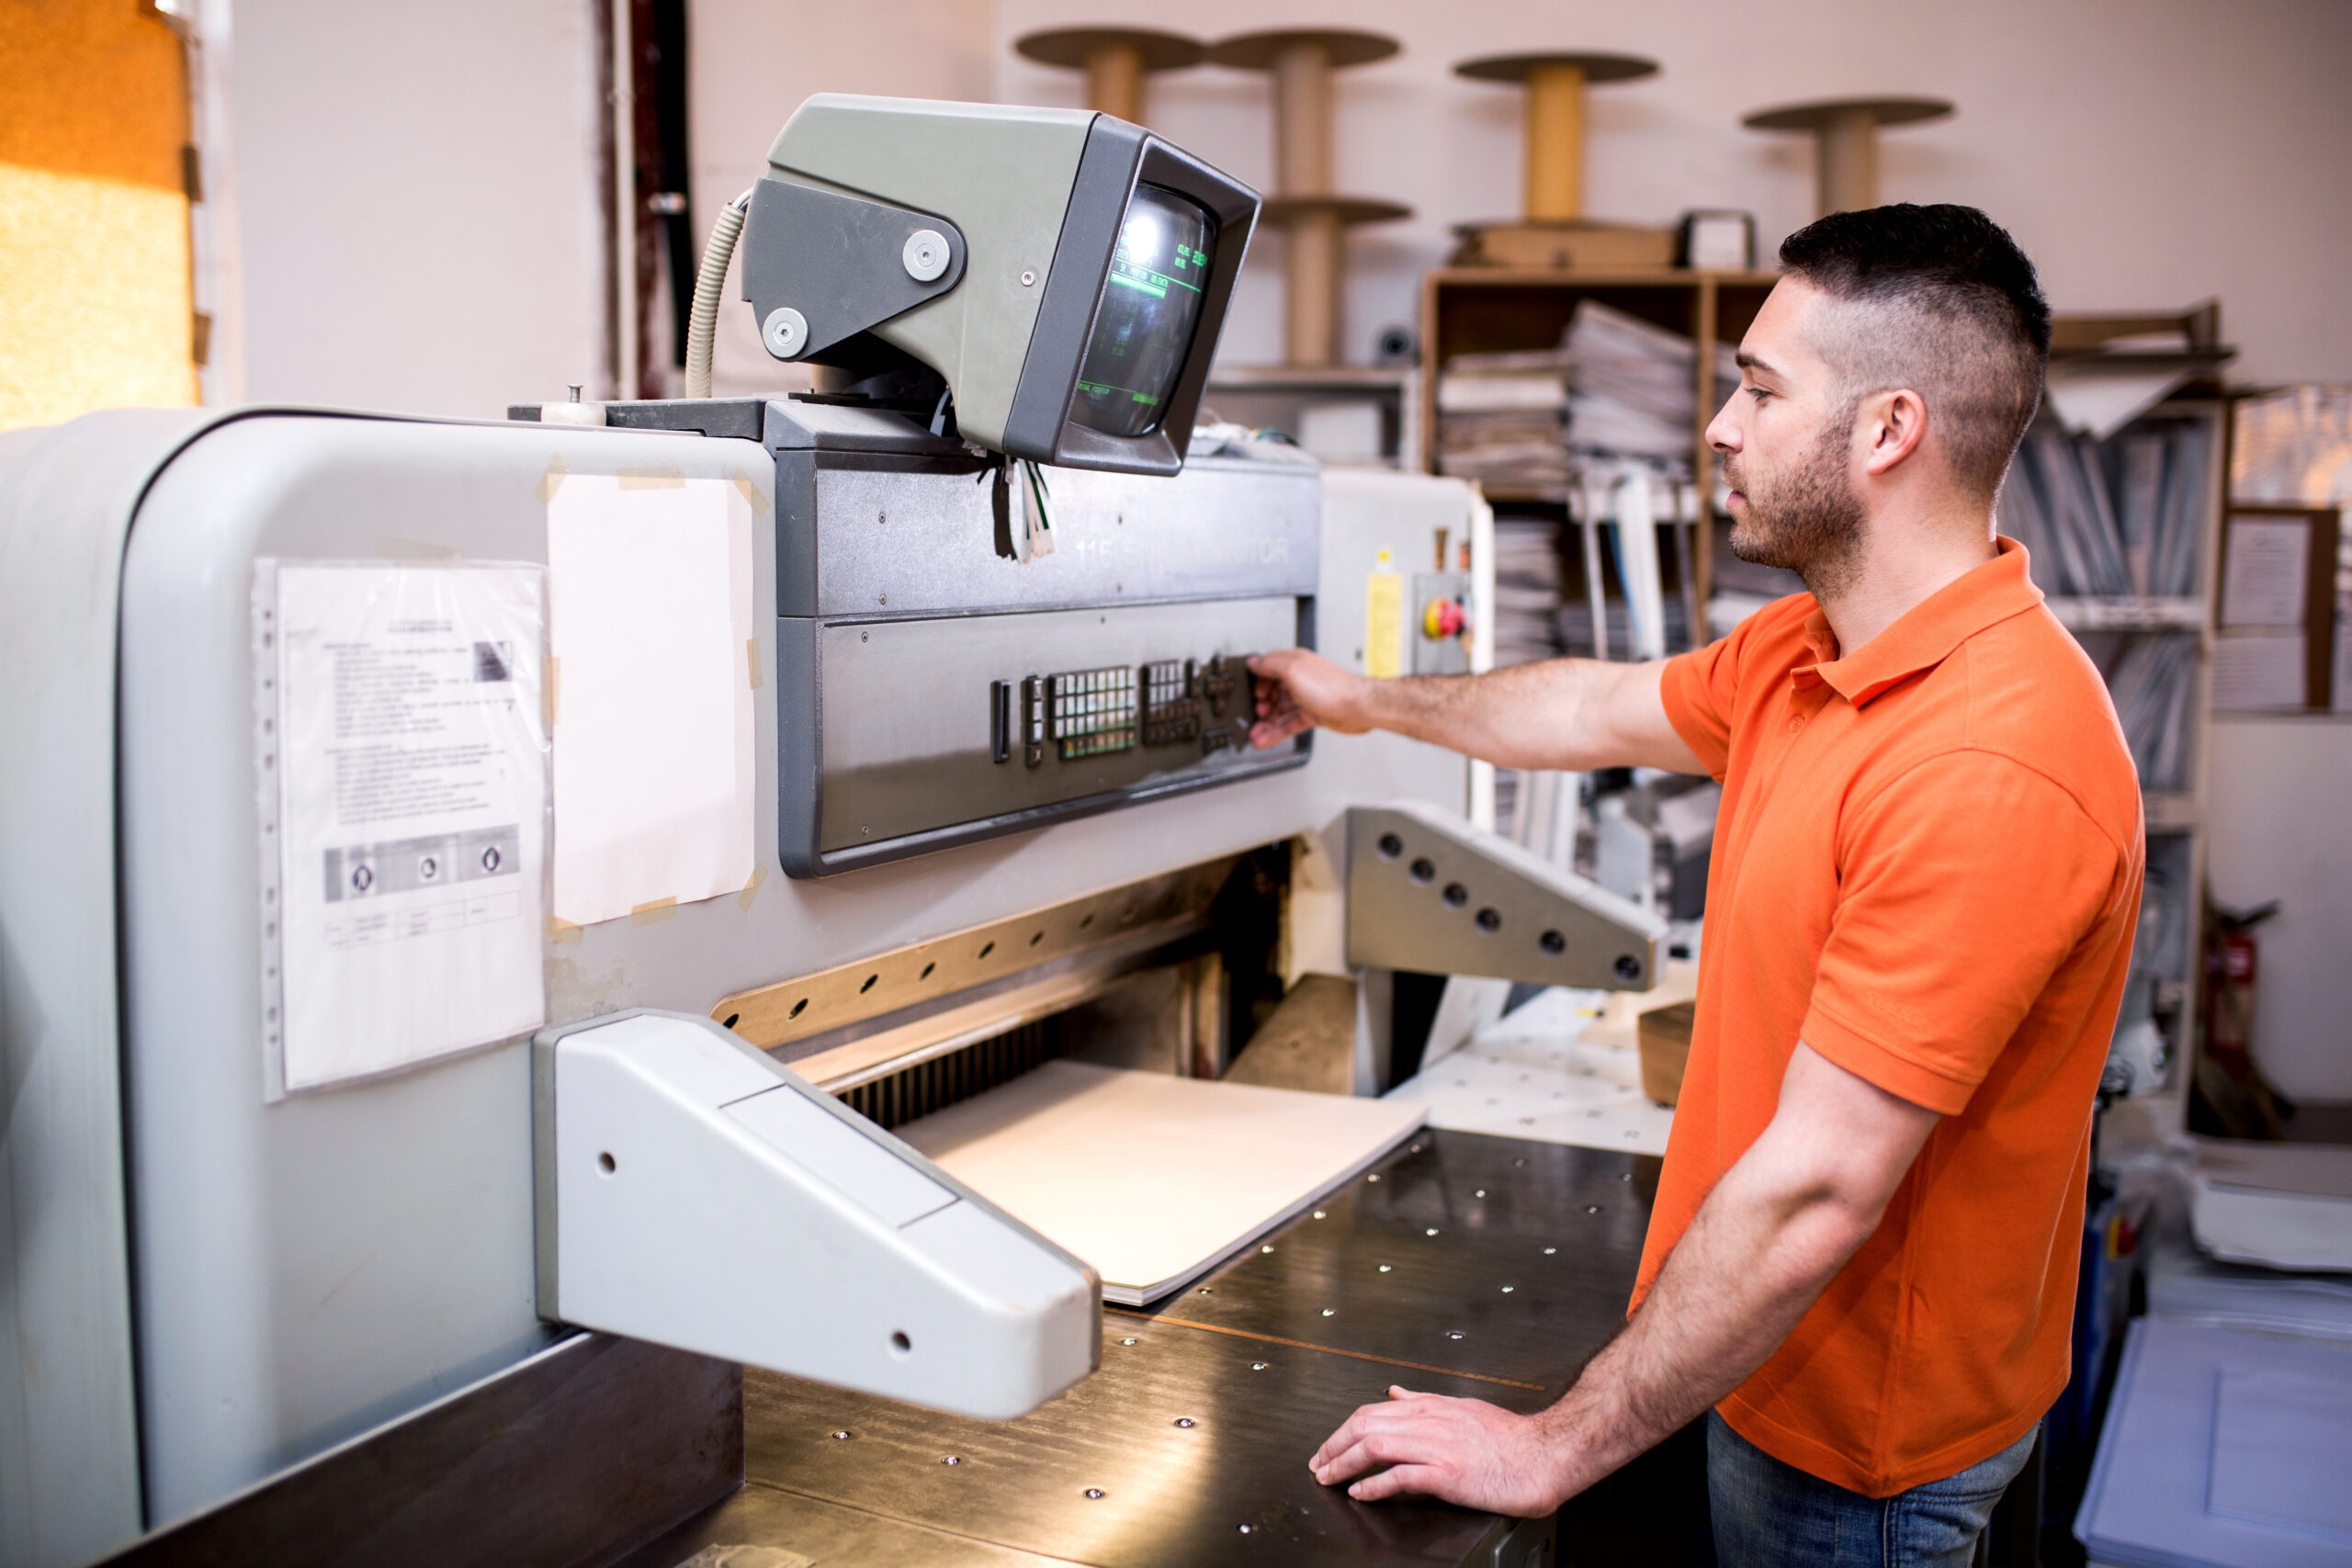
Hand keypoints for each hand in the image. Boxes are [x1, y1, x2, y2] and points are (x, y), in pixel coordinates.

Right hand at [1246, 648, 1371, 747]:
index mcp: (1295, 663)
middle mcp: (1300, 678)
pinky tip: (1265, 739)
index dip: (1258, 682)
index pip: (1268, 669)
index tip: (1251, 693)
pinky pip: (1289, 723)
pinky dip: (1276, 732)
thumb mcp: (1292, 669)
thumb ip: (1269, 664)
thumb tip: (1253, 662)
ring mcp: (1307, 697)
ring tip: (1255, 733)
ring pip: (1280, 711)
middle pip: (1273, 692)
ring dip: (1266, 723)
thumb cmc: (1332, 687)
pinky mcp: (1313, 714)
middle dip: (1261, 704)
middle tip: (1255, 714)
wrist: (1358, 707)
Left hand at [1308, 1386, 1566, 1513]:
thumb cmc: (1509, 1437)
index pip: (1372, 1411)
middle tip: (1318, 1465)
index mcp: (1432, 1406)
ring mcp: (1437, 1447)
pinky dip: (1374, 1484)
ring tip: (1328, 1477)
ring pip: (1375, 1446)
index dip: (1343, 1429)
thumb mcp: (1462, 1406)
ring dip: (1344, 1463)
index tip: (1328, 1447)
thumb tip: (1394, 1390)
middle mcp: (1430, 1422)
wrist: (1544, 1456)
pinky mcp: (1447, 1474)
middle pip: (1365, 1425)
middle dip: (1334, 1446)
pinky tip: (1361, 1492)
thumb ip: (1424, 1399)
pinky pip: (1400, 1476)